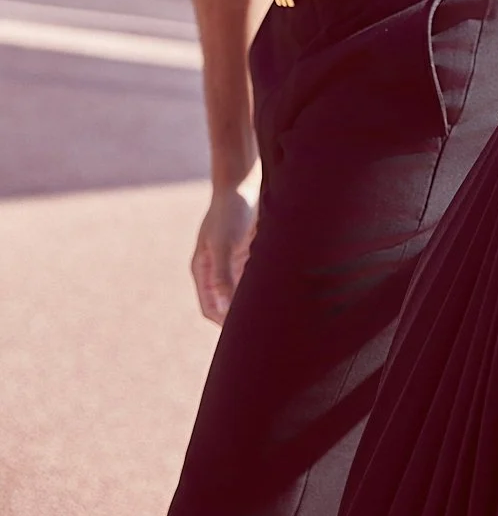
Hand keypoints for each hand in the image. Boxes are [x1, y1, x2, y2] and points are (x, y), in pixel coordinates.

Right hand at [191, 179, 258, 324]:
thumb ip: (222, 275)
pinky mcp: (247, 252)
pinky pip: (254, 276)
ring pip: (242, 291)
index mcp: (202, 269)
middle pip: (226, 303)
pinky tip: (278, 291)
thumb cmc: (230, 212)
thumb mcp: (224, 244)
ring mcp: (232, 261)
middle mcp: (216, 269)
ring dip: (252, 301)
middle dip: (239, 316)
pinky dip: (262, 285)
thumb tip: (223, 306)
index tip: (242, 333)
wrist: (242, 182)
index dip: (223, 323)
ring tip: (272, 315)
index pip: (210, 308)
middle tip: (261, 329)